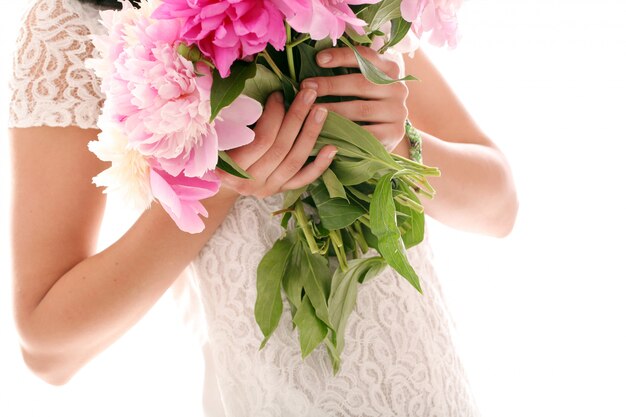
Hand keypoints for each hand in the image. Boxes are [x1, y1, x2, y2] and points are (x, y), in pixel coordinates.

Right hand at [218, 90, 336, 198]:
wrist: (220, 182)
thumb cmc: (217, 149)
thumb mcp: (218, 135)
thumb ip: (234, 119)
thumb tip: (256, 87)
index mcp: (231, 169)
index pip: (261, 140)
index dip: (274, 115)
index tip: (279, 94)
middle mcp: (251, 183)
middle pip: (280, 148)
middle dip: (296, 117)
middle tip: (308, 93)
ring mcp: (268, 188)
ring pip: (295, 161)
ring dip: (310, 134)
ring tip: (321, 110)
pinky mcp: (281, 190)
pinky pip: (304, 179)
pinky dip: (320, 165)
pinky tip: (332, 148)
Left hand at [300, 46, 408, 151]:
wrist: (387, 134)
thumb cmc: (367, 102)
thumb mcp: (362, 84)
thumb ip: (347, 72)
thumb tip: (315, 61)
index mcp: (389, 69)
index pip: (366, 57)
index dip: (342, 56)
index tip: (319, 59)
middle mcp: (397, 88)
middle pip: (361, 83)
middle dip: (330, 85)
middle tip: (306, 87)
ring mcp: (398, 112)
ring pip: (361, 109)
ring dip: (333, 109)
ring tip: (310, 110)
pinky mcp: (394, 134)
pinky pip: (366, 133)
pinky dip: (344, 132)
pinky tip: (326, 131)